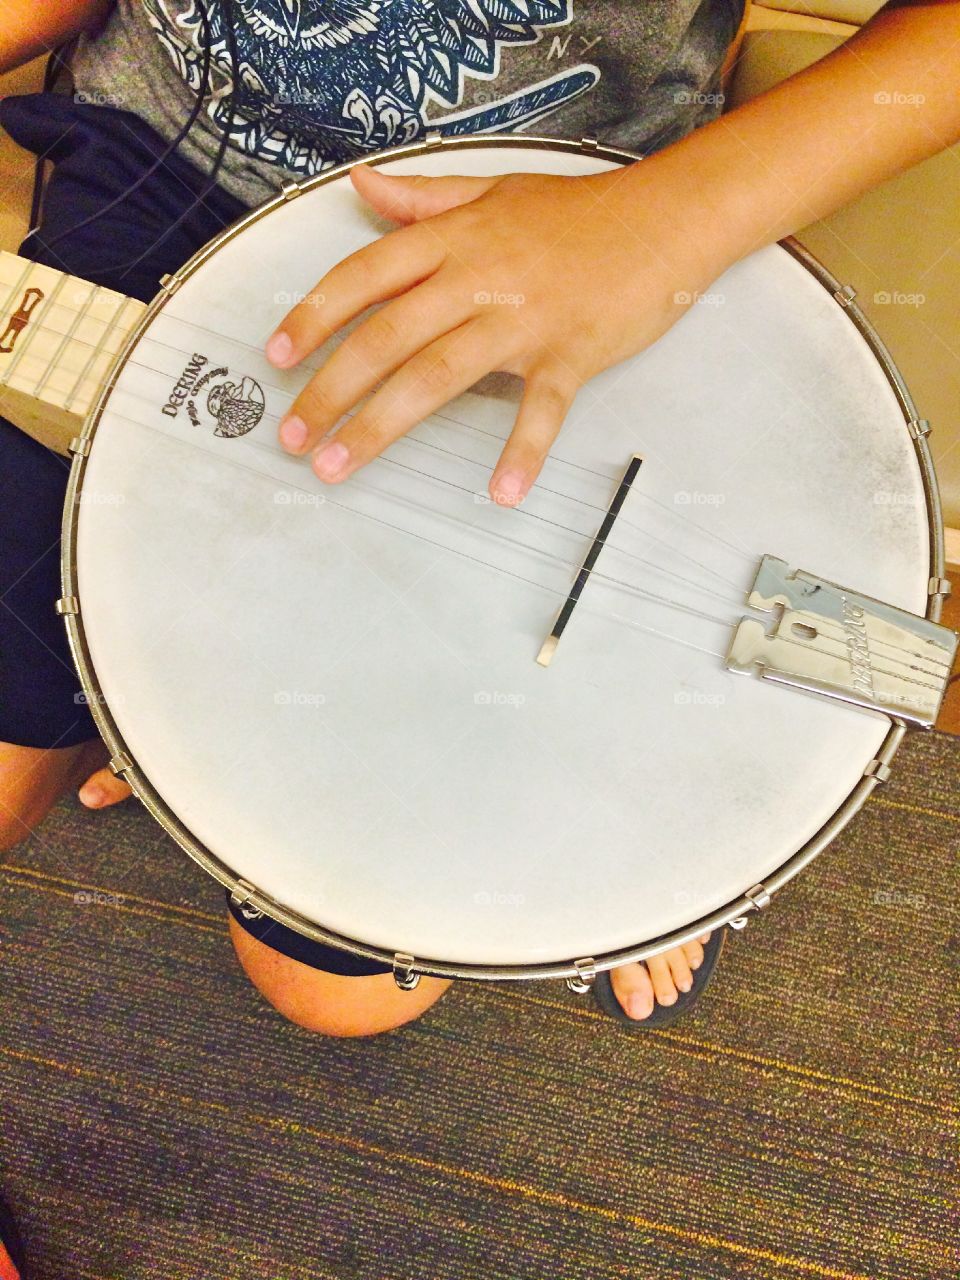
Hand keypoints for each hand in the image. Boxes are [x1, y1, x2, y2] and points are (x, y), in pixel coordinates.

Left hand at [266, 158, 731, 504]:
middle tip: (294, 436)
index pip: (365, 277)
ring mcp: (524, 319)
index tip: (277, 357)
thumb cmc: (578, 213)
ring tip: (340, 466)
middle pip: (387, 336)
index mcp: (455, 239)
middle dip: (331, 389)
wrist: (664, 220)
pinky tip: (502, 492)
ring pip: (438, 375)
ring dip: (382, 425)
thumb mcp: (493, 189)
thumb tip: (361, 188)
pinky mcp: (569, 355)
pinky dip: (523, 451)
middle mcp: (479, 277)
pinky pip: (541, 410)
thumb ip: (423, 198)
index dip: (313, 316)